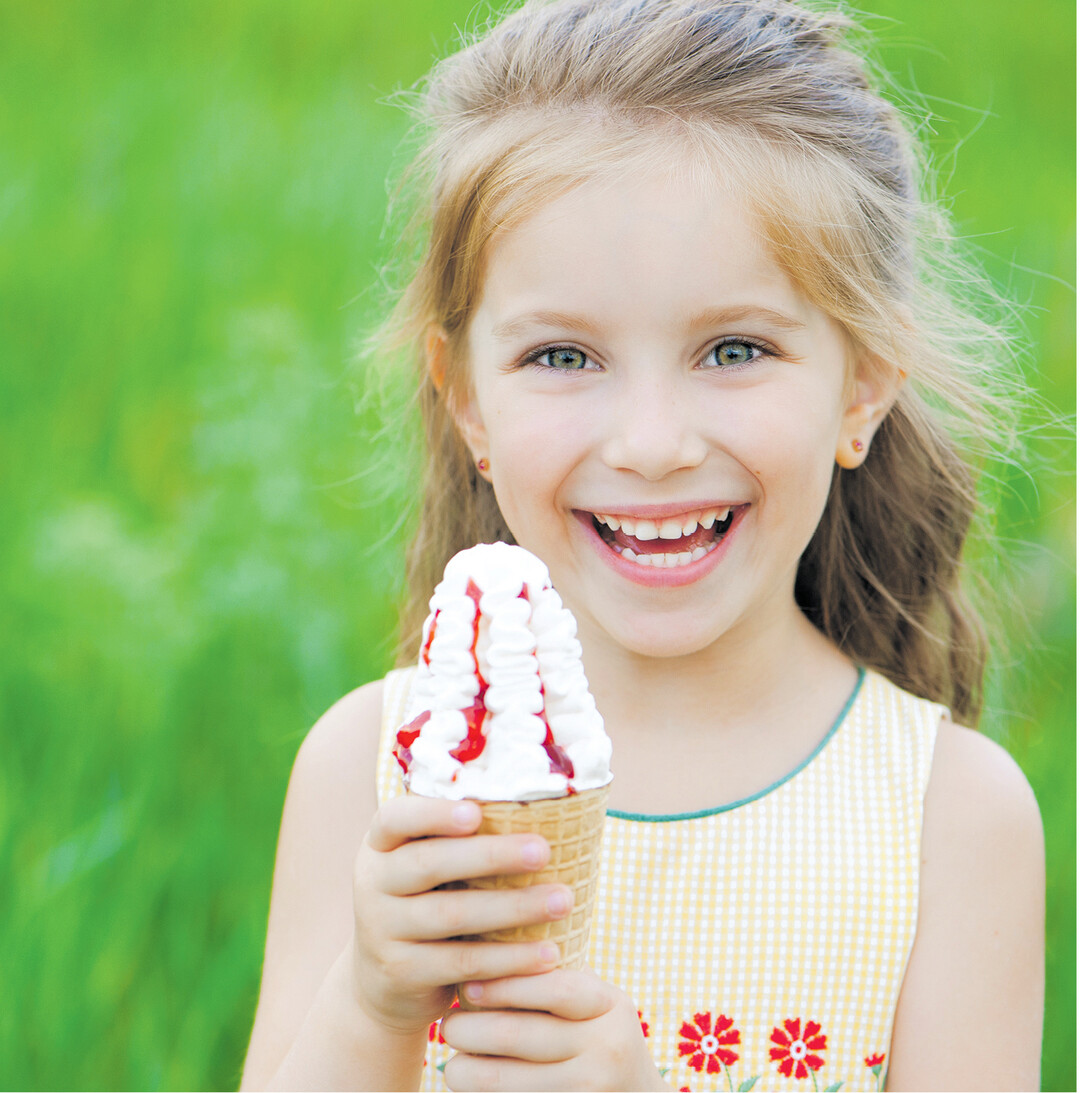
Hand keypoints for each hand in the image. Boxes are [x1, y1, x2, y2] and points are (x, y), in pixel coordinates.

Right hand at [350, 794, 573, 1034]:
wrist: (382, 981)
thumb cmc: (426, 900)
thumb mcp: (424, 865)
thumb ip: (459, 838)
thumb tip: (545, 803)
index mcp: (381, 844)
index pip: (395, 817)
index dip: (433, 814)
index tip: (476, 812)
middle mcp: (373, 882)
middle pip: (429, 863)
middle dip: (491, 855)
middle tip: (543, 850)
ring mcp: (381, 929)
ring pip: (451, 914)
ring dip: (512, 907)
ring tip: (563, 900)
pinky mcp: (402, 972)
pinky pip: (461, 963)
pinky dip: (508, 958)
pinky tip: (547, 953)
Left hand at [441, 969, 669, 1090]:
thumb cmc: (601, 1041)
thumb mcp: (596, 1005)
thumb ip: (559, 975)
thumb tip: (492, 936)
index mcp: (610, 1007)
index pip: (552, 987)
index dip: (505, 985)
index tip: (467, 985)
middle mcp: (607, 1049)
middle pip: (517, 1034)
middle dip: (470, 1029)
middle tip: (447, 1024)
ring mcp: (592, 1090)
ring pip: (504, 1081)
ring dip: (466, 1070)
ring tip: (451, 1061)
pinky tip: (471, 1087)